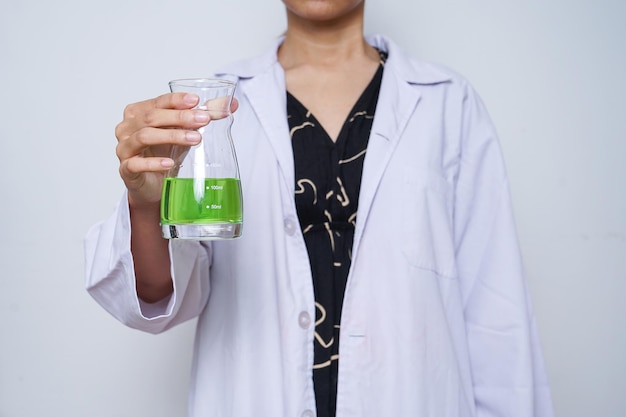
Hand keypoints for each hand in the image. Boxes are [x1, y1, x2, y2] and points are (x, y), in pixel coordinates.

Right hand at [115, 92, 238, 207]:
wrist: (153, 185)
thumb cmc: (165, 153)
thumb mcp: (185, 132)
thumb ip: (204, 116)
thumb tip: (231, 104)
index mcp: (139, 112)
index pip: (158, 101)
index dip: (177, 100)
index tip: (196, 101)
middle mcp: (128, 127)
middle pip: (152, 117)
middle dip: (180, 117)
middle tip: (203, 119)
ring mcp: (124, 148)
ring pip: (145, 136)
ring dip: (172, 136)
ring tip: (195, 139)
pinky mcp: (126, 169)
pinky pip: (136, 163)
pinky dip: (154, 162)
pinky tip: (170, 162)